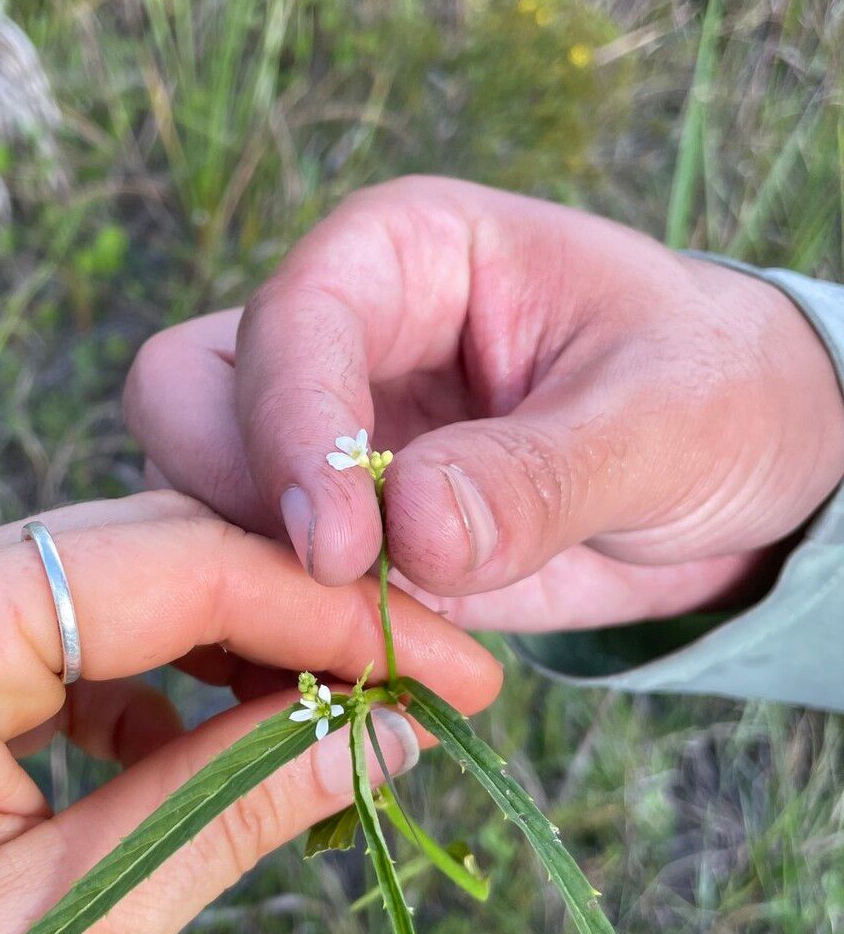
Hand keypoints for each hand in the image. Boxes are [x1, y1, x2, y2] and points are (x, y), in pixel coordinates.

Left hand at [0, 493, 498, 933]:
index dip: (327, 612)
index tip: (452, 664)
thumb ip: (225, 811)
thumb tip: (385, 732)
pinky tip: (218, 748)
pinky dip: (152, 691)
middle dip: (293, 619)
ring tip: (341, 724)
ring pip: (107, 596)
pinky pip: (55, 650)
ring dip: (229, 653)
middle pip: (140, 558)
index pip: (167, 569)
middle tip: (429, 685)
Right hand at [125, 180, 843, 631]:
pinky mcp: (335, 529)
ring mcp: (324, 436)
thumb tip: (410, 530)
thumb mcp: (664, 418)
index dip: (291, 426)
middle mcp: (339, 336)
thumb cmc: (717, 389)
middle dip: (239, 502)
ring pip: (198, 497)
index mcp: (404, 255)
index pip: (291, 320)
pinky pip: (259, 580)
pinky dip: (286, 636)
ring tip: (369, 651)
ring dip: (260, 583)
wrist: (746, 469)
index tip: (335, 547)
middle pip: (188, 398)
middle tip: (337, 595)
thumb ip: (540, 474)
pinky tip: (352, 678)